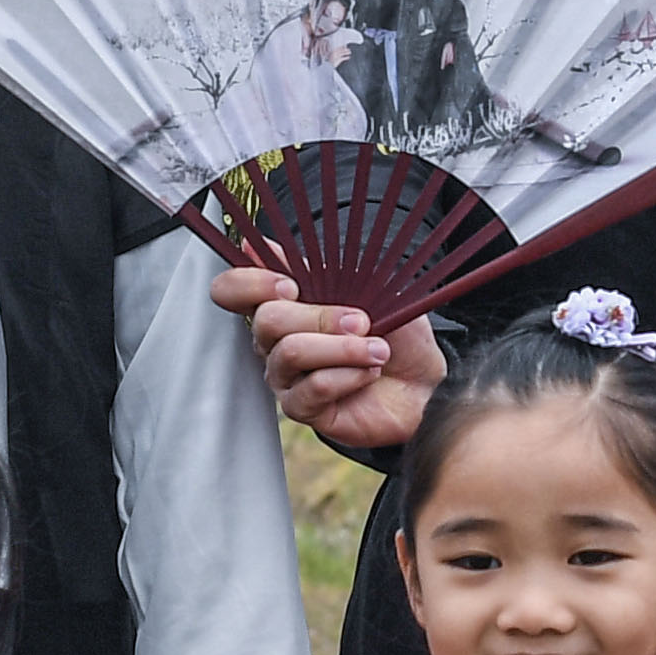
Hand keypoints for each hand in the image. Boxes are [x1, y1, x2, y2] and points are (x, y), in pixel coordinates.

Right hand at [216, 264, 440, 454]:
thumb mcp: (364, 288)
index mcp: (283, 305)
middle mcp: (275, 342)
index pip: (231, 290)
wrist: (424, 380)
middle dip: (321, 316)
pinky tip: (369, 373)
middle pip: (268, 320)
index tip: (290, 284)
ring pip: (292, 353)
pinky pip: (312, 389)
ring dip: (342, 348)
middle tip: (361, 320)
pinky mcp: (302, 409)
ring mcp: (285, 377)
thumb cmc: (393, 332)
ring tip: (377, 349)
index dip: (251, 283)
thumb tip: (257, 244)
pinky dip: (348, 376)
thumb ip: (313, 268)